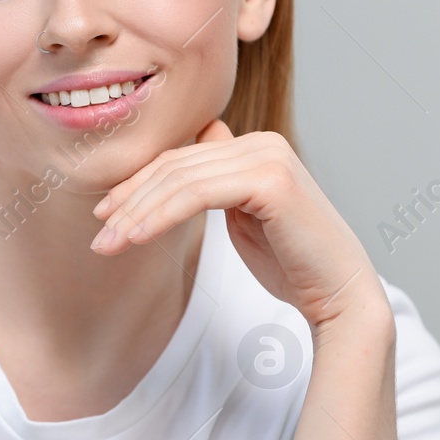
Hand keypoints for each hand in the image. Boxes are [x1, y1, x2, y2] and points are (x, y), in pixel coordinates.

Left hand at [90, 120, 390, 334]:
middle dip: (130, 201)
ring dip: (137, 213)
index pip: (181, 159)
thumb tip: (185, 158)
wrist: (339, 296)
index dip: (137, 185)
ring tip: (108, 243)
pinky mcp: (270, 181)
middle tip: (99, 236)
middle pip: (176, 166)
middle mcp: (263, 143)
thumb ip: (215, 187)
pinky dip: (161, 215)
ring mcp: (268, 158)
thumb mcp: (243, 218)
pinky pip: (197, 194)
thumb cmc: (291, 264)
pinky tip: (136, 237)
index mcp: (256, 147)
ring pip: (181, 179)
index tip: (105, 215)